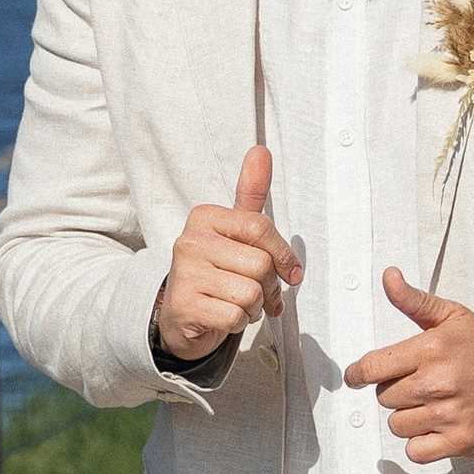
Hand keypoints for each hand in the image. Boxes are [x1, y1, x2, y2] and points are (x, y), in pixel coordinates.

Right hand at [155, 147, 301, 362]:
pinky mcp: (184, 306)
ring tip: (239, 304)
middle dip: (269, 286)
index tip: (292, 272)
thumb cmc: (217, 270)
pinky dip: (240, 323)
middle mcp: (190, 241)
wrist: (182, 316)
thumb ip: (251, 194)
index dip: (284, 255)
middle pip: (260, 265)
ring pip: (251, 294)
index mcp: (204, 217)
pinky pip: (235, 317)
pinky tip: (225, 316)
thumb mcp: (236, 231)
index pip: (260, 227)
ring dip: (255, 307)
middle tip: (258, 292)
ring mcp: (184, 274)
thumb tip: (261, 150)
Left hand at [348, 267, 473, 465]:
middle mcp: (436, 383)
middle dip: (397, 391)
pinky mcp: (459, 441)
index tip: (357, 376)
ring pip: (397, 425)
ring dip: (409, 418)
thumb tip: (388, 276)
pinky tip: (438, 427)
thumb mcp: (452, 316)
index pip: (371, 368)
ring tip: (434, 405)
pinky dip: (421, 443)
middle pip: (384, 398)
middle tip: (422, 385)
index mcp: (430, 349)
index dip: (358, 374)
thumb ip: (413, 300)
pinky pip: (415, 450)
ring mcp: (447, 415)